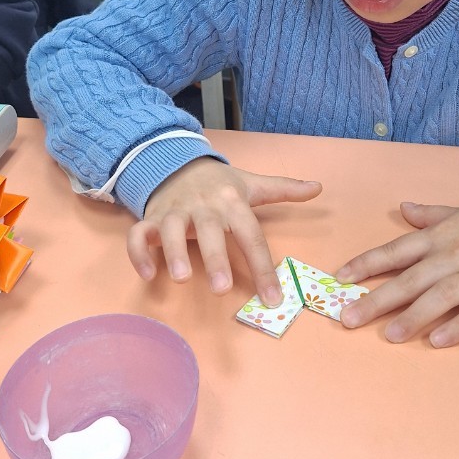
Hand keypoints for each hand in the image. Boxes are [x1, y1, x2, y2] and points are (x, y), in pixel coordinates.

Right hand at [128, 158, 321, 305]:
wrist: (176, 161)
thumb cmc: (219, 183)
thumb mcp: (251, 184)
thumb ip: (284, 189)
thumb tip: (319, 187)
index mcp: (231, 201)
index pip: (250, 234)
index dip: (263, 266)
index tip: (273, 297)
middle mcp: (203, 206)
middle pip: (210, 231)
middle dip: (215, 258)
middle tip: (222, 289)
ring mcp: (175, 212)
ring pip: (171, 230)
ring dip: (175, 253)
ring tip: (183, 278)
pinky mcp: (151, 219)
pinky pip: (139, 235)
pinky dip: (139, 253)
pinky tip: (148, 274)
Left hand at [336, 194, 458, 346]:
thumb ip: (429, 216)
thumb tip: (403, 208)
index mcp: (439, 236)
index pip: (395, 250)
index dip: (367, 264)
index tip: (341, 279)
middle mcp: (454, 255)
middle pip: (410, 279)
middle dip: (377, 299)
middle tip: (349, 319)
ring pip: (440, 297)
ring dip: (413, 316)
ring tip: (388, 335)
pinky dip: (458, 326)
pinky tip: (437, 341)